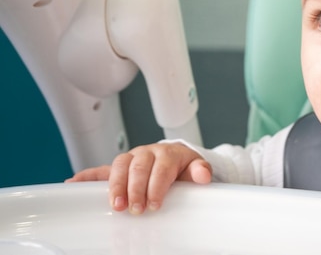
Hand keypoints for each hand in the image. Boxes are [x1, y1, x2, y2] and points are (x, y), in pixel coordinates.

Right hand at [66, 142, 211, 213]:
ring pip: (119, 166)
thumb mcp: (196, 168)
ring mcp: (131, 159)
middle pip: (138, 167)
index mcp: (167, 154)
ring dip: (114, 185)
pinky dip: (86, 176)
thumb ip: (200, 171)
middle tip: (134, 209)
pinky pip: (100, 169)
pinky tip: (73, 184)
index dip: (156, 186)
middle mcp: (147, 153)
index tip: (154, 204)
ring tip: (115, 205)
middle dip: (135, 189)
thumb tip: (203, 175)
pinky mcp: (118, 167)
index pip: (160, 168)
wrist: (178, 160)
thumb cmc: (185, 168)